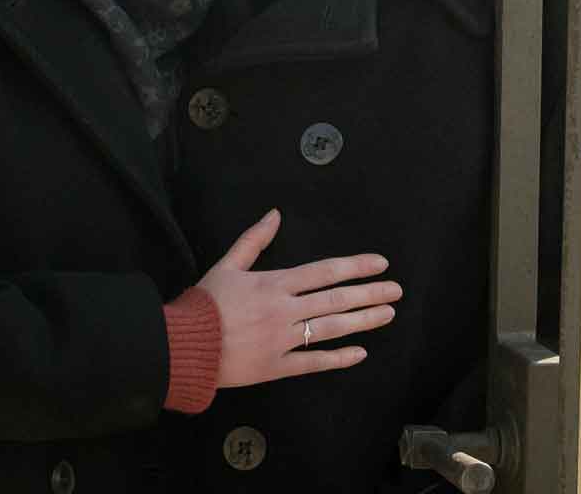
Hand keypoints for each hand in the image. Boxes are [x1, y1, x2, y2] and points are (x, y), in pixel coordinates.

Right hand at [195, 208, 401, 387]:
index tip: (380, 264)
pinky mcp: (276, 367)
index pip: (324, 272)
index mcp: (274, 284)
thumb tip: (275, 213)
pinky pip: (312, 363)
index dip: (355, 267)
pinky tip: (360, 352)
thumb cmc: (204, 304)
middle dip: (369, 293)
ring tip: (388, 314)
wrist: (183, 345)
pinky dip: (337, 358)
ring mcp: (282, 341)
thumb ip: (253, 240)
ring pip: (330, 329)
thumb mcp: (227, 265)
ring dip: (363, 321)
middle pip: (335, 300)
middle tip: (397, 290)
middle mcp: (284, 311)